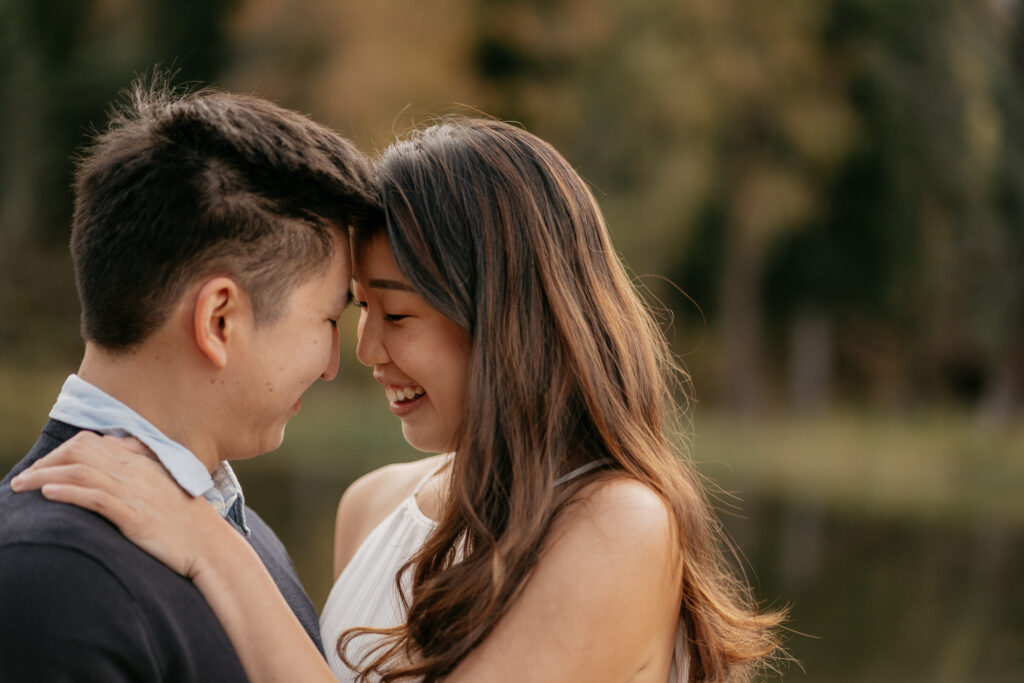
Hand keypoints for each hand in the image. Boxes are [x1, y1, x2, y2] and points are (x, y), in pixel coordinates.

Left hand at [10, 431, 225, 578]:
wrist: (209, 545)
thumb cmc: (186, 521)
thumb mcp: (163, 489)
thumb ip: (139, 473)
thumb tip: (113, 467)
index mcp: (142, 463)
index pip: (92, 443)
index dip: (61, 452)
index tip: (44, 468)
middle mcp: (137, 472)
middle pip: (81, 453)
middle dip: (45, 462)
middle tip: (22, 479)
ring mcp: (136, 494)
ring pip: (82, 473)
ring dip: (45, 476)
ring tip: (20, 486)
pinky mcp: (135, 517)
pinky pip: (97, 498)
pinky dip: (69, 493)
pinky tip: (48, 495)